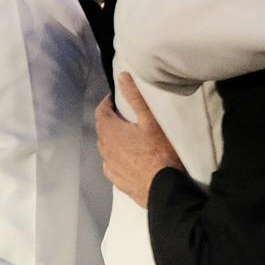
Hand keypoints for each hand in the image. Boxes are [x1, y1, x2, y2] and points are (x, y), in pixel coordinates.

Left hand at [95, 73, 182, 207]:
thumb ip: (134, 97)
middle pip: (102, 129)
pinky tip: (125, 157)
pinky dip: (114, 156)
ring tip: (127, 135)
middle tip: (124, 115)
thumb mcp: (150, 121)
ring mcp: (109, 166)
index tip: (117, 99)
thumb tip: (121, 76)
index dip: (107, 103)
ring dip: (112, 138)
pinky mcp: (116, 180)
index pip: (100, 111)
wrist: (164, 189)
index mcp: (110, 131)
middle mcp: (104, 148)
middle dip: (110, 119)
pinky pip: (110, 164)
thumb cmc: (159, 152)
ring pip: (105, 147)